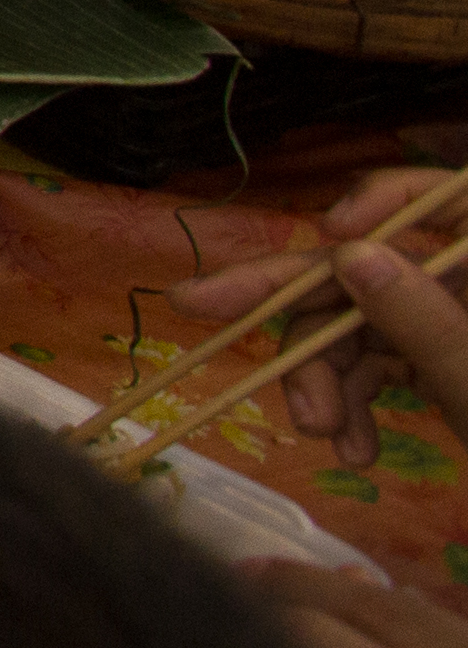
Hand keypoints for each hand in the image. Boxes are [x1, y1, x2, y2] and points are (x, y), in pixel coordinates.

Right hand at [159, 161, 467, 464]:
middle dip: (309, 318)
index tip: (330, 235)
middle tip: (206, 315)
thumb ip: (427, 321)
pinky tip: (354, 450)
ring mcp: (450, 323)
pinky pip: (376, 364)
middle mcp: (462, 283)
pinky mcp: (438, 363)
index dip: (376, 207)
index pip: (435, 198)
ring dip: (326, 379)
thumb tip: (351, 252)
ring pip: (360, 323)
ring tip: (326, 441)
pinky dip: (352, 403)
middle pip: (370, 268)